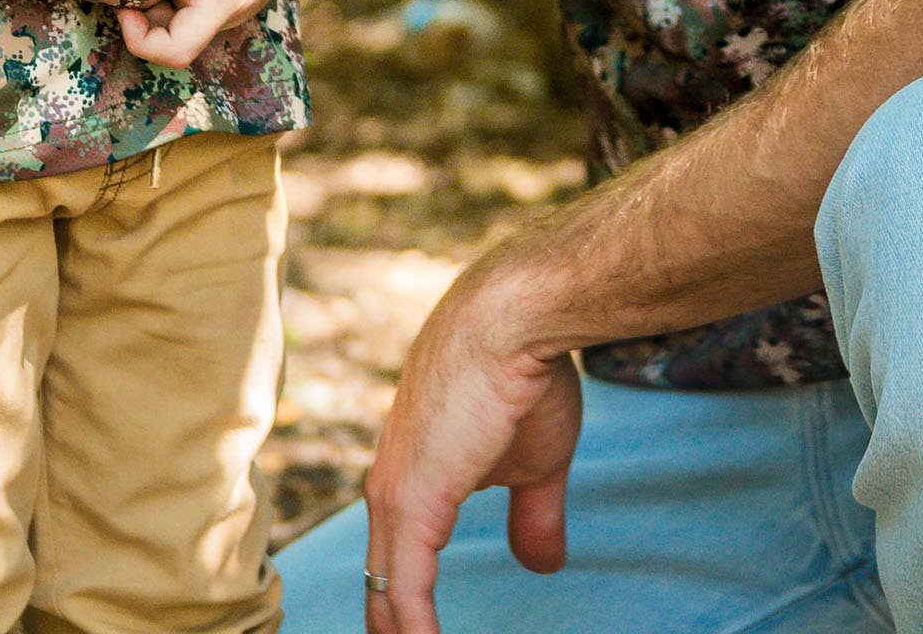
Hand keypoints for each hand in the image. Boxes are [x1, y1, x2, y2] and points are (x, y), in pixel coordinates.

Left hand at [363, 260, 582, 633]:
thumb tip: (542, 565)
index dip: (406, 614)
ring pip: (384, 597)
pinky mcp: (409, 504)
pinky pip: (402, 592)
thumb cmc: (525, 374)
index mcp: (410, 475)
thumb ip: (532, 514)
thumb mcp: (536, 460)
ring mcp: (393, 497)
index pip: (394, 561)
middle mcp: (388, 488)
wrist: (514, 318)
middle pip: (379, 589)